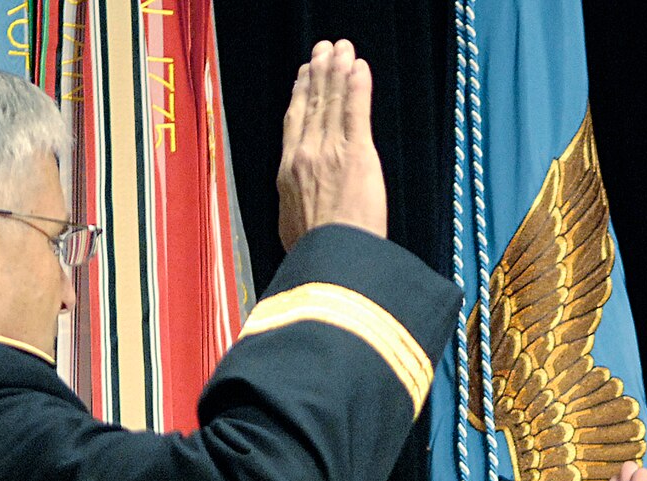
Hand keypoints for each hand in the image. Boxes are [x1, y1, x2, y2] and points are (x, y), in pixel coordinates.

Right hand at [277, 40, 386, 251]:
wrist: (330, 266)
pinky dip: (357, 87)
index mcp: (288, 174)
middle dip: (318, 74)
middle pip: (311, 105)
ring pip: (332, 103)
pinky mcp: (356, 155)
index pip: (294, 124)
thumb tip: (296, 216)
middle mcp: (304, 156)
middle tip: (323, 49)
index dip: (299, 96)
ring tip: (341, 49)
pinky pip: (356, 112)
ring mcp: (329, 153)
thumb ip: (295, 210)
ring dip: (337, 72)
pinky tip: (359, 67)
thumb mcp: (292, 232)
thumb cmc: (315, 258)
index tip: (303, 77)